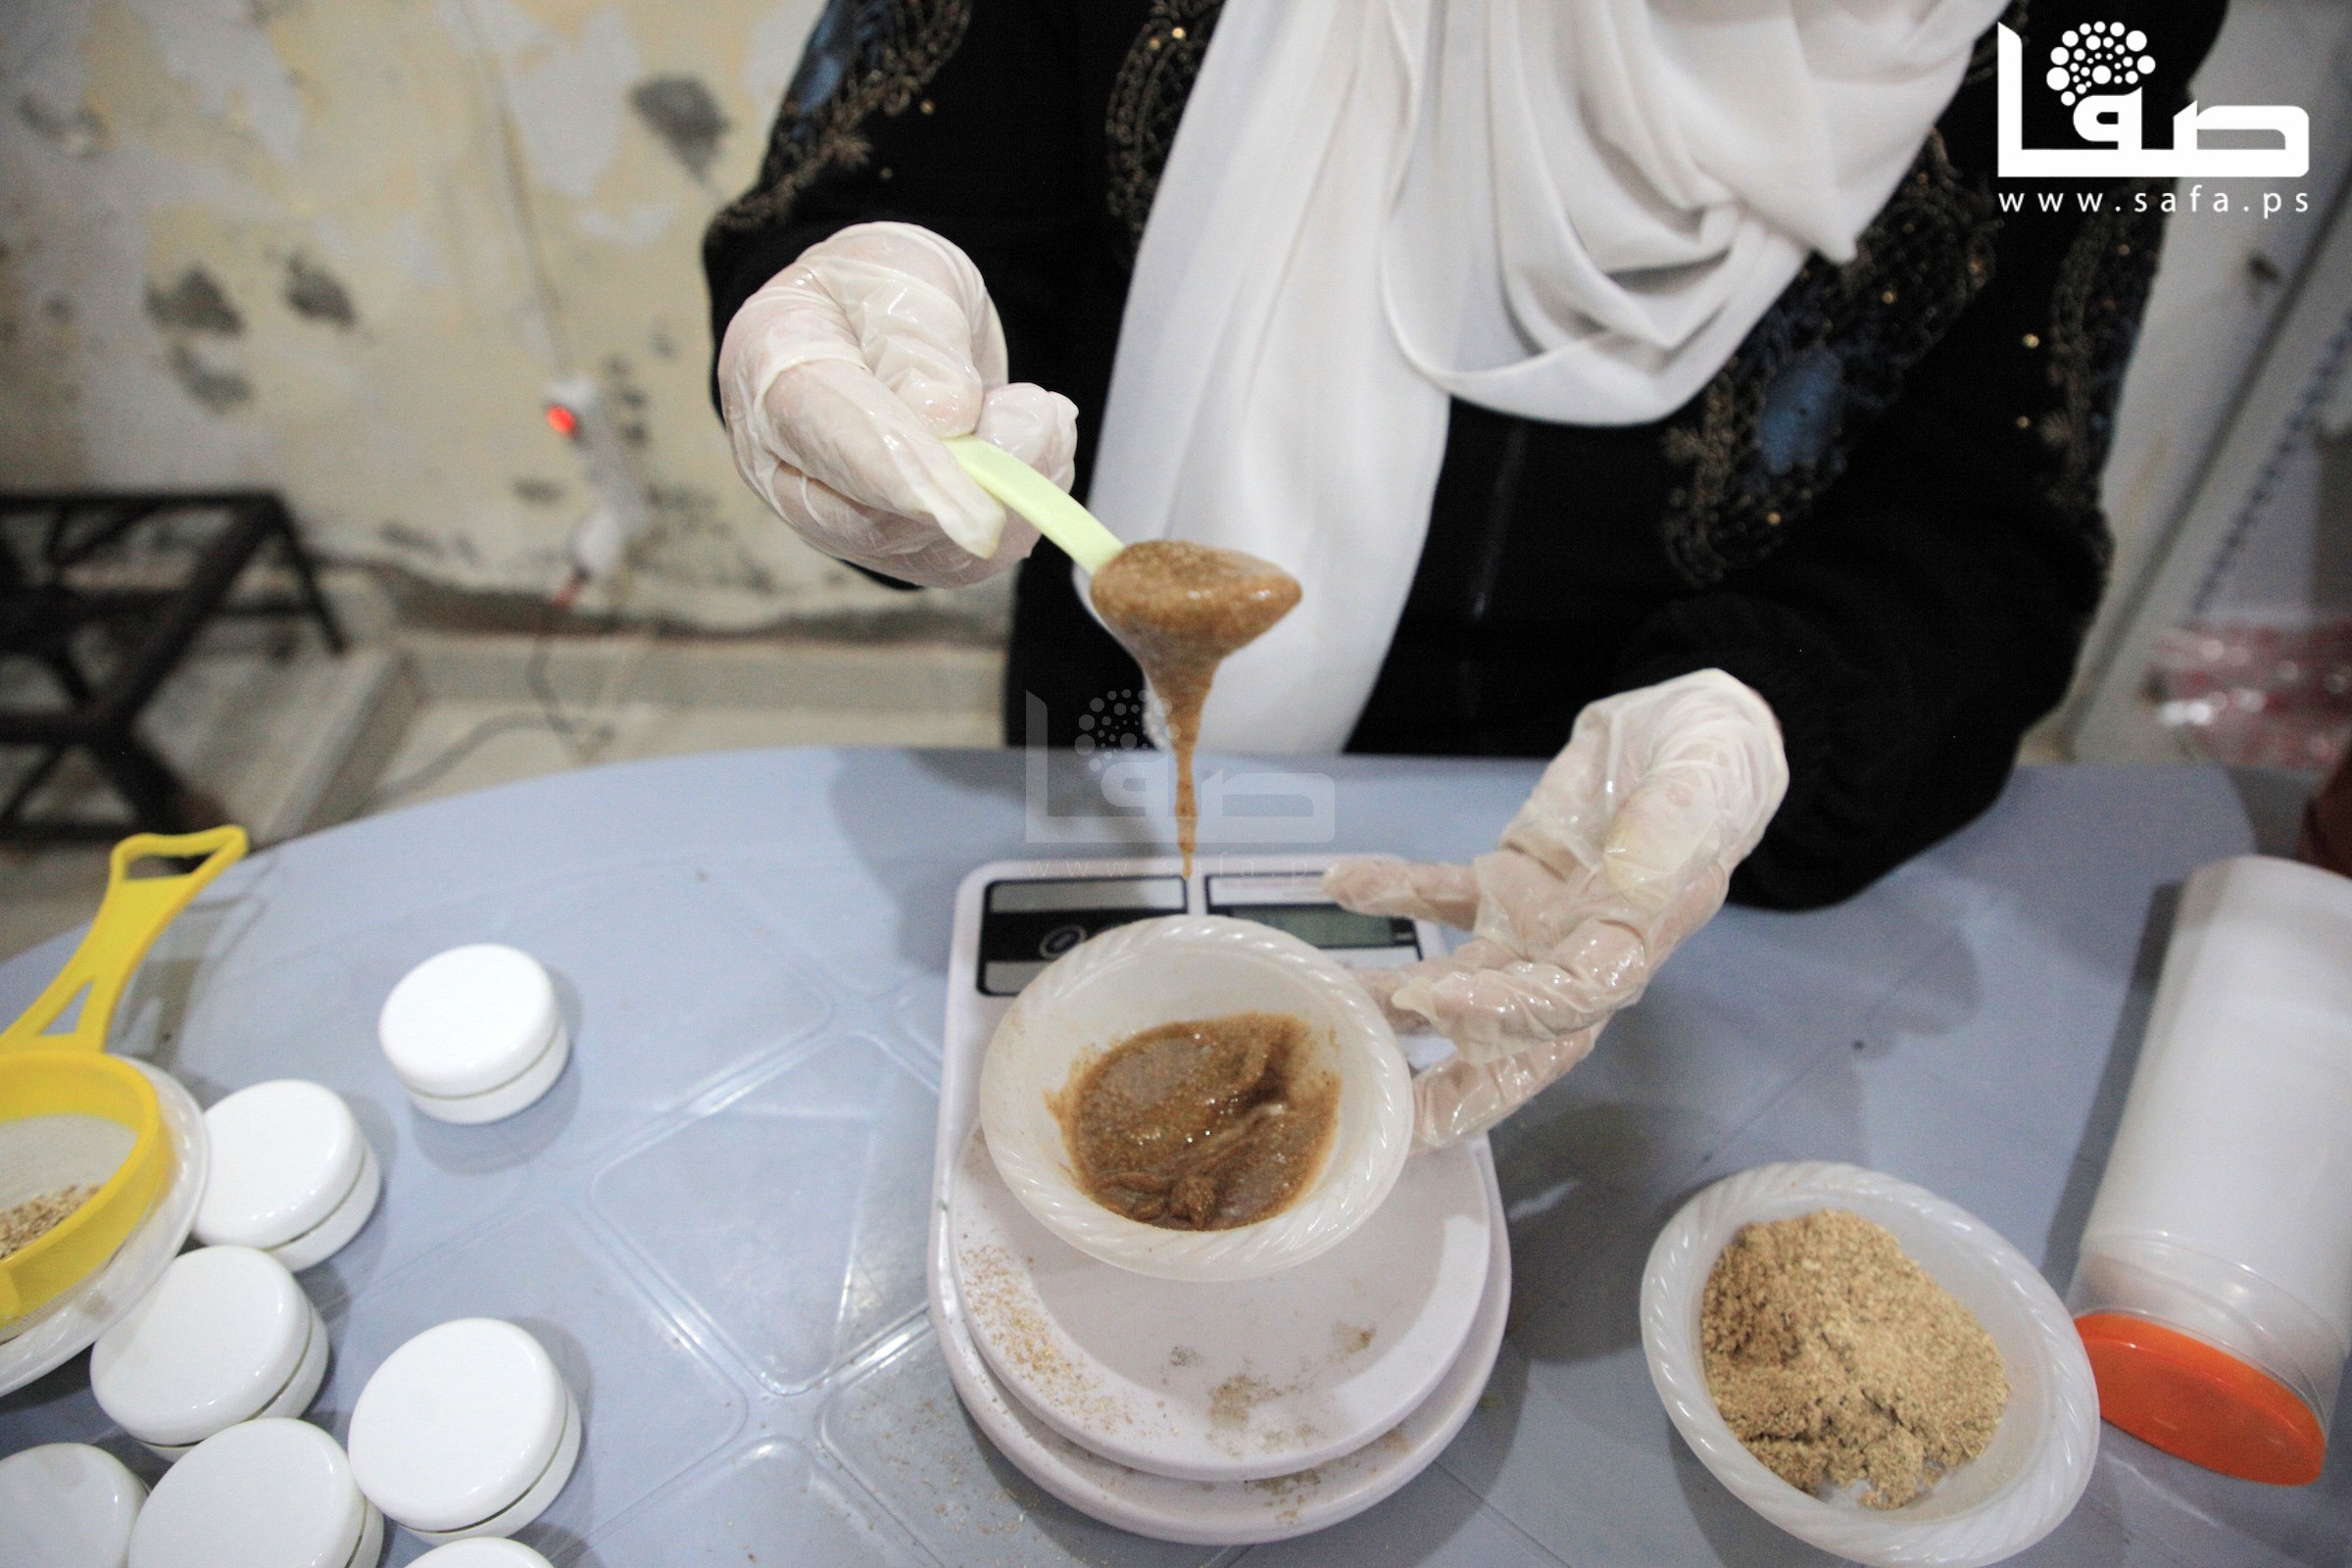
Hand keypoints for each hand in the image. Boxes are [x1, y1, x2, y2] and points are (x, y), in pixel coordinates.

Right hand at [717, 222, 1078, 586]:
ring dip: (1010, 498)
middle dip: (978, 488)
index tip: (978, 500)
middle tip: (1042, 417)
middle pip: (877, 518)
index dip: (910, 474)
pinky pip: (957, 563)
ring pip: (927, 552)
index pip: (834, 438)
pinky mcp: (886, 547)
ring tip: (1043, 419)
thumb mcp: (898, 272)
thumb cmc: (876, 289)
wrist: (877, 322)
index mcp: (771, 372)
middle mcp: (785, 464)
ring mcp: (832, 517)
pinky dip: (1016, 518)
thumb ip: (916, 338)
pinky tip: (1039, 453)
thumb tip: (946, 417)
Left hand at [1324, 670, 1787, 1149]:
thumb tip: (1627, 882)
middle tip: (1379, 1117)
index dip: (1503, 1017)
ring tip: (1322, 998)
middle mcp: (1578, 953)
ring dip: (1391, 997)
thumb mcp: (1705, 786)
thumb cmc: (1715, 766)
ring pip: (1459, 981)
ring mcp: (1536, 924)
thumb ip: (1669, 832)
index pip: (1567, 1006)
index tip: (1436, 1003)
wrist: (1693, 733)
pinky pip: (1441, 898)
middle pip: (1512, 1040)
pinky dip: (1392, 892)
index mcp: (1632, 943)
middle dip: (1451, 1086)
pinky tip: (1340, 882)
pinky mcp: (1506, 882)